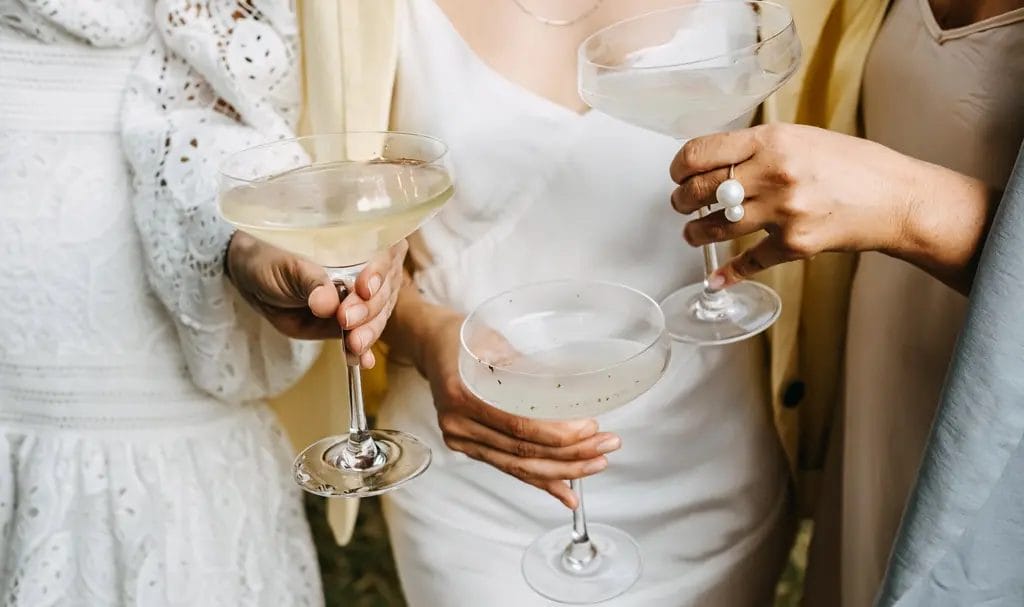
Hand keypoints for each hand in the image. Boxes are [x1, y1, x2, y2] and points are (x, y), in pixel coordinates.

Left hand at [226, 232, 407, 367]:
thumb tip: (327, 303)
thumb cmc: (273, 258)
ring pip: (377, 316)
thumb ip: (311, 281)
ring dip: (368, 332)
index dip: (378, 272)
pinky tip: (363, 362)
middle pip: (383, 291)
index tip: (364, 289)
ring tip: (355, 345)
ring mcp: (363, 301)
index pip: (383, 255)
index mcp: (361, 244)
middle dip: (368, 309)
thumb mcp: (289, 265)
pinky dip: (363, 351)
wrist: (254, 279)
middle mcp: (370, 271)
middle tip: (347, 320)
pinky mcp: (352, 324)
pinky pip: (362, 336)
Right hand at [419, 312, 621, 508]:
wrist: (432, 345)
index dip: (557, 433)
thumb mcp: (495, 343)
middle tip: (606, 446)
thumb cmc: (465, 339)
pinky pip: (509, 468)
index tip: (590, 428)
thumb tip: (575, 387)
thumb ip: (528, 370)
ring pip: (518, 466)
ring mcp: (461, 439)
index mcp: (463, 394)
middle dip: (570, 454)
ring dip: (562, 471)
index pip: (518, 425)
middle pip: (522, 451)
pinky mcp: (469, 447)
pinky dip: (541, 481)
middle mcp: (458, 424)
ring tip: (596, 465)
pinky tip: (566, 493)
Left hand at [669, 124, 919, 287]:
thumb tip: (715, 161)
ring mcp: (783, 211)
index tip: (678, 175)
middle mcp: (774, 173)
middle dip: (682, 201)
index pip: (701, 153)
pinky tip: (716, 278)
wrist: (896, 198)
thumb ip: (759, 148)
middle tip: (681, 204)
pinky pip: (748, 261)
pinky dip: (728, 273)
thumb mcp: (803, 138)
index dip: (679, 167)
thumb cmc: (853, 165)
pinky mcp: (795, 244)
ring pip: (715, 227)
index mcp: (772, 140)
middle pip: (701, 191)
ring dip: (696, 233)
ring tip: (693, 233)